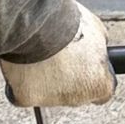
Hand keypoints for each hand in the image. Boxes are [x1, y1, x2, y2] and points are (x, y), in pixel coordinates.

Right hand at [1, 8, 115, 108]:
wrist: (35, 23)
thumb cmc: (66, 24)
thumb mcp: (96, 30)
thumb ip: (99, 46)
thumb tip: (98, 47)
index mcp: (98, 84)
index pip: (102, 91)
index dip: (91, 76)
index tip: (83, 65)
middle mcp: (77, 98)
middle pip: (74, 93)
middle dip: (67, 76)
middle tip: (58, 54)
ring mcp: (50, 100)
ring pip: (48, 93)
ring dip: (45, 77)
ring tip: (38, 53)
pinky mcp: (26, 97)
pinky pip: (24, 92)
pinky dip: (22, 80)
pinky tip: (22, 63)